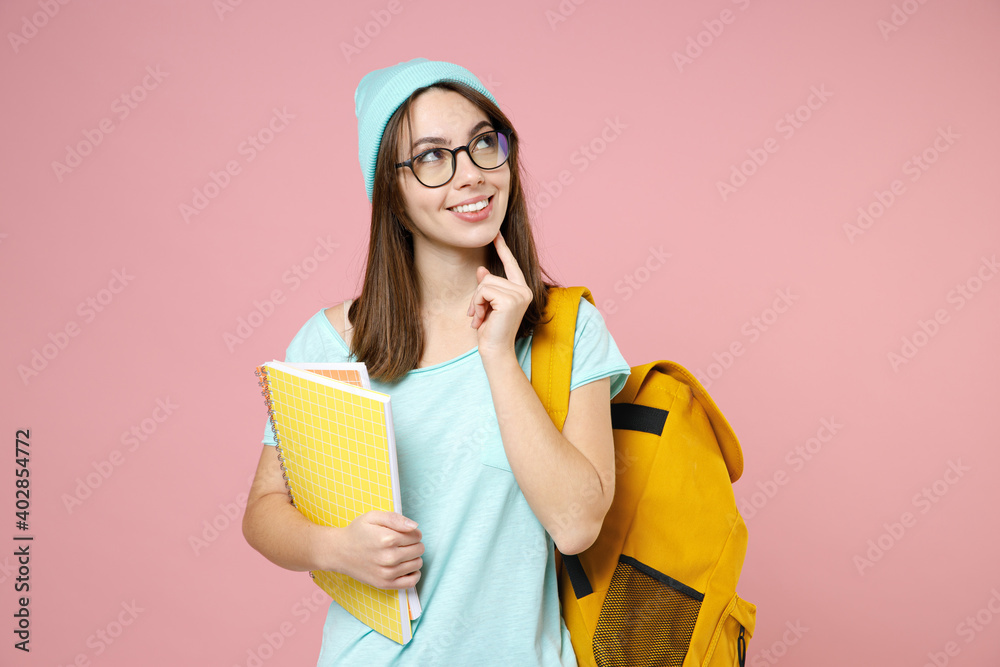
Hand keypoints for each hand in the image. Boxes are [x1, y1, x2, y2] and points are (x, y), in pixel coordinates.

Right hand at [337, 511, 423, 589]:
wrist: (339, 552)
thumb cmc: (357, 532)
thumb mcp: (373, 517)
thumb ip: (395, 518)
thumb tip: (415, 526)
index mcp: (388, 538)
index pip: (417, 535)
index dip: (412, 532)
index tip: (402, 533)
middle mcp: (389, 557)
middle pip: (419, 550)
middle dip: (414, 544)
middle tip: (401, 543)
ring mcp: (387, 573)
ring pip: (417, 564)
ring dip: (413, 557)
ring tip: (401, 553)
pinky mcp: (385, 584)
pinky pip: (411, 582)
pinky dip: (414, 574)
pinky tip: (407, 567)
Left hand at [467, 232, 532, 361]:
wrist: (494, 351)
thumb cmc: (491, 331)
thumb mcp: (487, 305)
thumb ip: (488, 287)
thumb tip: (482, 269)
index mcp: (522, 290)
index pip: (511, 265)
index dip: (502, 249)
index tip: (496, 234)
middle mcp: (525, 290)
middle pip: (490, 276)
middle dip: (478, 295)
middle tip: (478, 315)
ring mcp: (520, 294)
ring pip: (485, 283)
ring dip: (477, 301)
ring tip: (481, 318)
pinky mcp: (510, 300)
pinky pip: (484, 291)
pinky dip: (478, 304)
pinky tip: (482, 318)